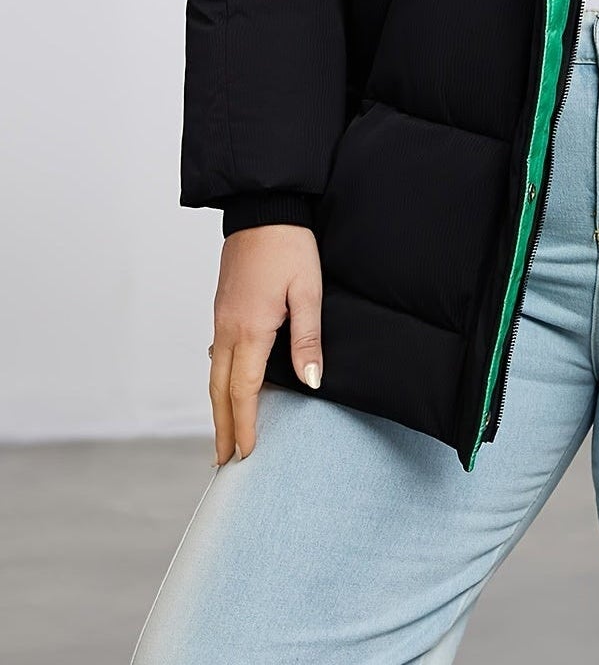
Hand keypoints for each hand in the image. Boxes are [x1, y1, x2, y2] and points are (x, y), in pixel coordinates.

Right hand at [210, 225, 322, 464]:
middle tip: (225, 461)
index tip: (248, 454)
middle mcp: (228, 329)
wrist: (263, 207)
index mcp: (250, 330)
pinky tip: (227, 387)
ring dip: (219, 407)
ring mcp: (221, 318)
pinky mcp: (223, 306)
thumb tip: (311, 381)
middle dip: (223, 427)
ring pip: (215, 373)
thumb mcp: (308, 291)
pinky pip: (217, 353)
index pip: (245, 391)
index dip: (247, 425)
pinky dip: (220, 379)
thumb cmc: (290, 246)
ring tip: (224, 434)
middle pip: (220, 390)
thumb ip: (308, 339)